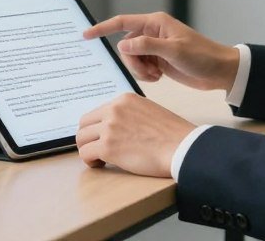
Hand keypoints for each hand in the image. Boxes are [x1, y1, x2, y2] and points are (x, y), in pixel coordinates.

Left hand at [76, 92, 194, 176]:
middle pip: (85, 123)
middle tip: (97, 149)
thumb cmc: (171, 135)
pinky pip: (86, 154)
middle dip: (88, 137)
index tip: (102, 138)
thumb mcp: (148, 111)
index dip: (97, 128)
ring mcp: (110, 127)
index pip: (98, 112)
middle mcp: (114, 109)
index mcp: (124, 99)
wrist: (182, 147)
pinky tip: (100, 165)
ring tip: (100, 158)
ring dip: (88, 149)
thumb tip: (115, 127)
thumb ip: (129, 114)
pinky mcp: (108, 147)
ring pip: (82, 139)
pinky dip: (90, 161)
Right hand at [84, 12, 238, 92]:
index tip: (86, 34)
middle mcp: (153, 32)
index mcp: (155, 23)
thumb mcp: (174, 51)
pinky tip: (160, 77)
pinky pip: (141, 67)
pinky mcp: (159, 60)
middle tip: (148, 72)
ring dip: (140, 70)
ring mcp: (155, 47)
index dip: (102, 28)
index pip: (122, 22)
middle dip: (132, 62)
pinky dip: (146, 75)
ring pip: (132, 58)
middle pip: (126, 46)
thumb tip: (123, 43)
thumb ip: (147, 46)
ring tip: (156, 76)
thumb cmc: (202, 56)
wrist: (219, 71)